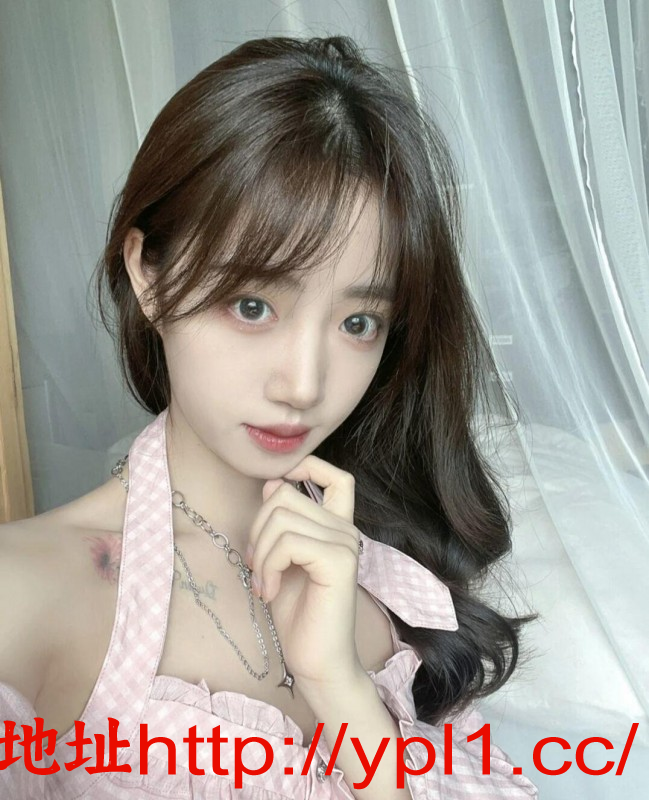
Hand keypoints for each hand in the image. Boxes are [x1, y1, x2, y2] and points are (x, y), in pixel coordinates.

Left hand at [246, 455, 363, 687]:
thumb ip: (280, 523)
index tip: (278, 489)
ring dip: (259, 552)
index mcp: (336, 528)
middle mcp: (346, 531)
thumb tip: (272, 484)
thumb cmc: (298, 616)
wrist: (316, 663)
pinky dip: (268, 566)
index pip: (337, 477)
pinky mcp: (338, 562)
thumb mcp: (280, 560)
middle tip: (256, 566)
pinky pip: (288, 542)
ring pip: (281, 518)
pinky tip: (269, 591)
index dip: (308, 466)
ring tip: (262, 582)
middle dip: (257, 527)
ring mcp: (345, 544)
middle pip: (286, 495)